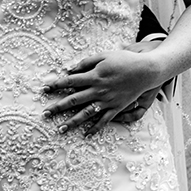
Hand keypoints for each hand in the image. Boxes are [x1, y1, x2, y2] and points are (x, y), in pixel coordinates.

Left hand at [42, 49, 164, 135]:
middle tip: (45, 114)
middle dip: (58, 107)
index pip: (70, 81)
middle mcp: (98, 90)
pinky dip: (95, 128)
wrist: (145, 70)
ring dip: (72, 122)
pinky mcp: (116, 107)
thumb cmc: (124, 60)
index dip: (56, 85)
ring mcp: (107, 101)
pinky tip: (86, 135)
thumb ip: (86, 63)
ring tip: (60, 130)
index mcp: (94, 76)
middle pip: (74, 100)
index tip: (44, 89)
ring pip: (86, 114)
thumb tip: (71, 70)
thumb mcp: (103, 56)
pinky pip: (104, 120)